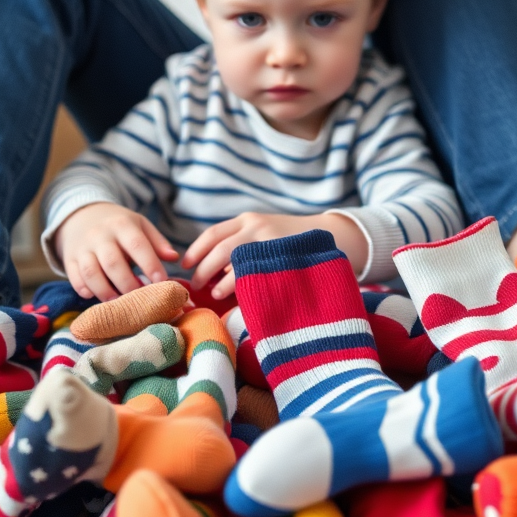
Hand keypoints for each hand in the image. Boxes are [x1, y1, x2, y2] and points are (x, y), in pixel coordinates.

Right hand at [56, 202, 178, 300]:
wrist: (81, 216)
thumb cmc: (118, 226)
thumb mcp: (139, 225)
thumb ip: (157, 242)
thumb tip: (174, 258)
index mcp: (122, 224)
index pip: (137, 245)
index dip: (150, 264)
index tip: (162, 282)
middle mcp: (100, 235)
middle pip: (113, 263)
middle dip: (128, 285)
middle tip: (141, 300)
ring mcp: (82, 247)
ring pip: (91, 273)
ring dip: (106, 292)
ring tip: (119, 304)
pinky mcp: (69, 259)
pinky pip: (74, 277)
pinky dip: (84, 289)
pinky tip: (95, 297)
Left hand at [182, 212, 368, 298]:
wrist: (331, 238)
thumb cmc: (290, 243)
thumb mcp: (265, 234)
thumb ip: (241, 245)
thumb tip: (212, 270)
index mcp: (249, 220)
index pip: (213, 234)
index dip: (195, 251)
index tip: (185, 266)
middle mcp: (257, 227)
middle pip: (218, 249)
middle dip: (203, 270)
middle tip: (194, 285)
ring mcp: (270, 243)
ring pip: (233, 262)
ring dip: (219, 282)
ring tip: (214, 295)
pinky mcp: (281, 259)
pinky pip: (253, 275)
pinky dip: (240, 287)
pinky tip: (236, 297)